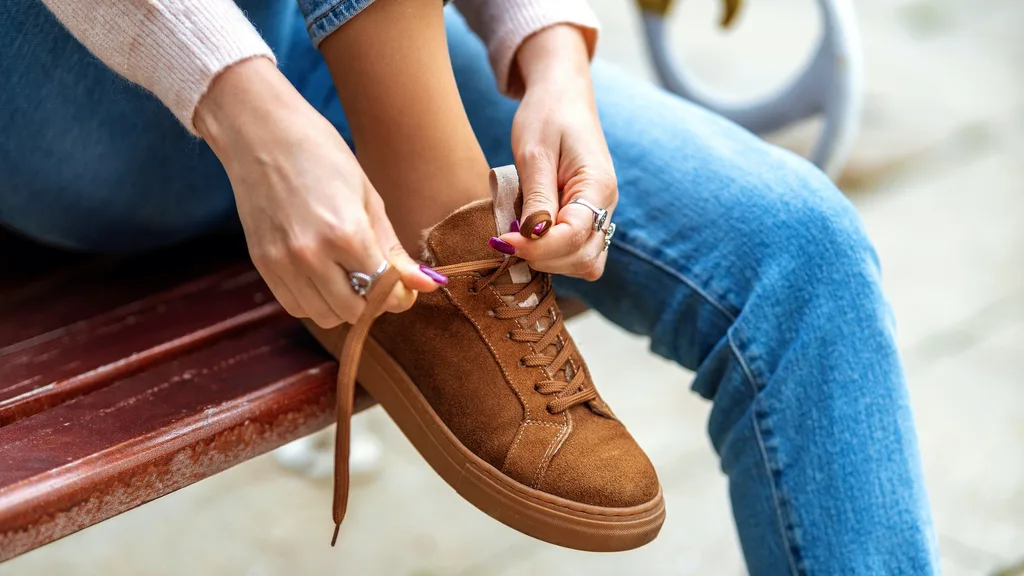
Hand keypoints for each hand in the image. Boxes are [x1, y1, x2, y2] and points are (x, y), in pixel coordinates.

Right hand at [195, 58, 441, 327]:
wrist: (261, 135)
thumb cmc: (322, 156)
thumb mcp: (368, 198)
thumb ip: (392, 249)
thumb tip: (427, 285)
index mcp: (346, 233)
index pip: (383, 290)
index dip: (400, 294)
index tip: (404, 287)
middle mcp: (312, 255)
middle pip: (354, 311)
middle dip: (372, 302)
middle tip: (376, 280)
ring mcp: (282, 263)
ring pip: (324, 316)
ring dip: (342, 305)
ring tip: (347, 276)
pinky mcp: (262, 265)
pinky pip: (295, 306)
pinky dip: (314, 301)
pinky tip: (321, 276)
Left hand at [495, 25, 616, 280]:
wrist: (561, 96)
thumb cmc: (546, 116)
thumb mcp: (534, 154)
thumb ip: (537, 199)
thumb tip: (531, 239)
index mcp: (598, 186)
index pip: (574, 236)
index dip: (538, 247)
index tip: (504, 239)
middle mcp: (606, 205)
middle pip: (584, 258)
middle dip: (543, 258)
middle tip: (507, 239)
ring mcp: (600, 214)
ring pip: (585, 263)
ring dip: (550, 262)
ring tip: (518, 238)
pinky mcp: (587, 218)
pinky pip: (579, 253)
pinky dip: (556, 257)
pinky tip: (531, 240)